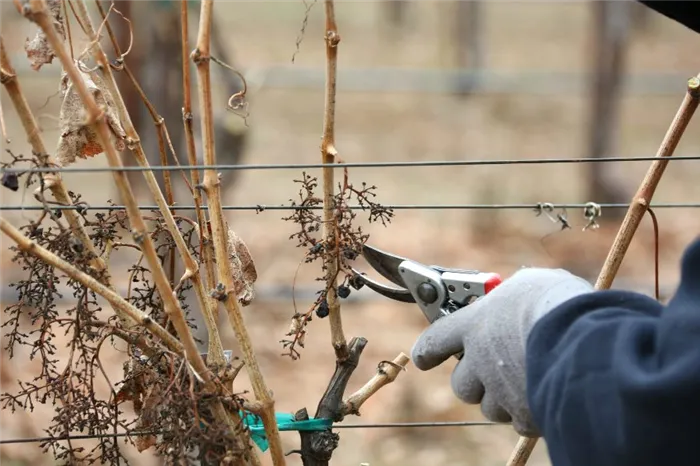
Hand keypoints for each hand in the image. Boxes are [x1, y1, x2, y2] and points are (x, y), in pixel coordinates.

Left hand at [410, 267, 593, 436]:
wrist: (584, 340)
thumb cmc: (560, 303)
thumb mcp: (533, 285)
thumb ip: (515, 298)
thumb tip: (519, 301)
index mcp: (475, 323)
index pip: (437, 339)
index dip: (428, 351)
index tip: (423, 358)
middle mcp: (479, 359)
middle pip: (461, 384)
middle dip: (476, 382)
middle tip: (495, 372)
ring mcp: (499, 390)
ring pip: (490, 407)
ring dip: (504, 398)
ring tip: (529, 380)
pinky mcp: (523, 415)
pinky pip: (520, 421)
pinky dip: (531, 413)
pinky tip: (547, 394)